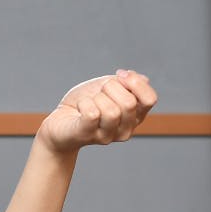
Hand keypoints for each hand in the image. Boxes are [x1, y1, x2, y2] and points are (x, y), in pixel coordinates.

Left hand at [37, 70, 156, 154]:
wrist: (60, 121)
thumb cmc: (86, 103)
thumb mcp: (108, 87)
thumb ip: (127, 83)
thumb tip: (142, 80)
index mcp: (135, 116)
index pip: (150, 99)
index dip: (135, 82)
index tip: (119, 75)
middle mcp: (125, 130)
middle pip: (129, 103)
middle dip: (111, 88)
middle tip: (99, 92)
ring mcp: (107, 136)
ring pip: (112, 110)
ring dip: (96, 97)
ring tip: (89, 101)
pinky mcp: (87, 136)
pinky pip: (92, 114)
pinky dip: (84, 102)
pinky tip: (80, 106)